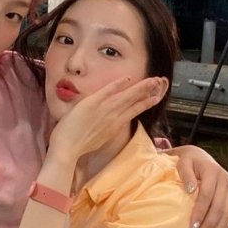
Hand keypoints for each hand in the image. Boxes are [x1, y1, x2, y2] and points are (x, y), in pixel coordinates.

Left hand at [48, 75, 165, 167]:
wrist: (67, 149)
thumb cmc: (78, 146)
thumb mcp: (98, 138)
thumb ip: (106, 129)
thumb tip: (110, 124)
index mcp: (114, 126)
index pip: (134, 111)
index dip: (145, 104)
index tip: (156, 98)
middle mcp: (113, 117)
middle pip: (134, 102)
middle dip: (147, 91)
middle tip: (160, 82)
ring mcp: (104, 110)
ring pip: (126, 96)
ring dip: (140, 87)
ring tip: (152, 80)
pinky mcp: (92, 103)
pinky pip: (108, 91)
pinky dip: (118, 84)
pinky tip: (128, 78)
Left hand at [171, 145, 227, 227]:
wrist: (198, 156)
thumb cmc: (187, 160)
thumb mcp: (183, 161)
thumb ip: (185, 173)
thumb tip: (191, 190)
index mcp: (213, 171)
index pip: (207, 195)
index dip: (200, 212)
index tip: (191, 227)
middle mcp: (225, 180)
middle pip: (219, 208)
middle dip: (208, 226)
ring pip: (226, 214)